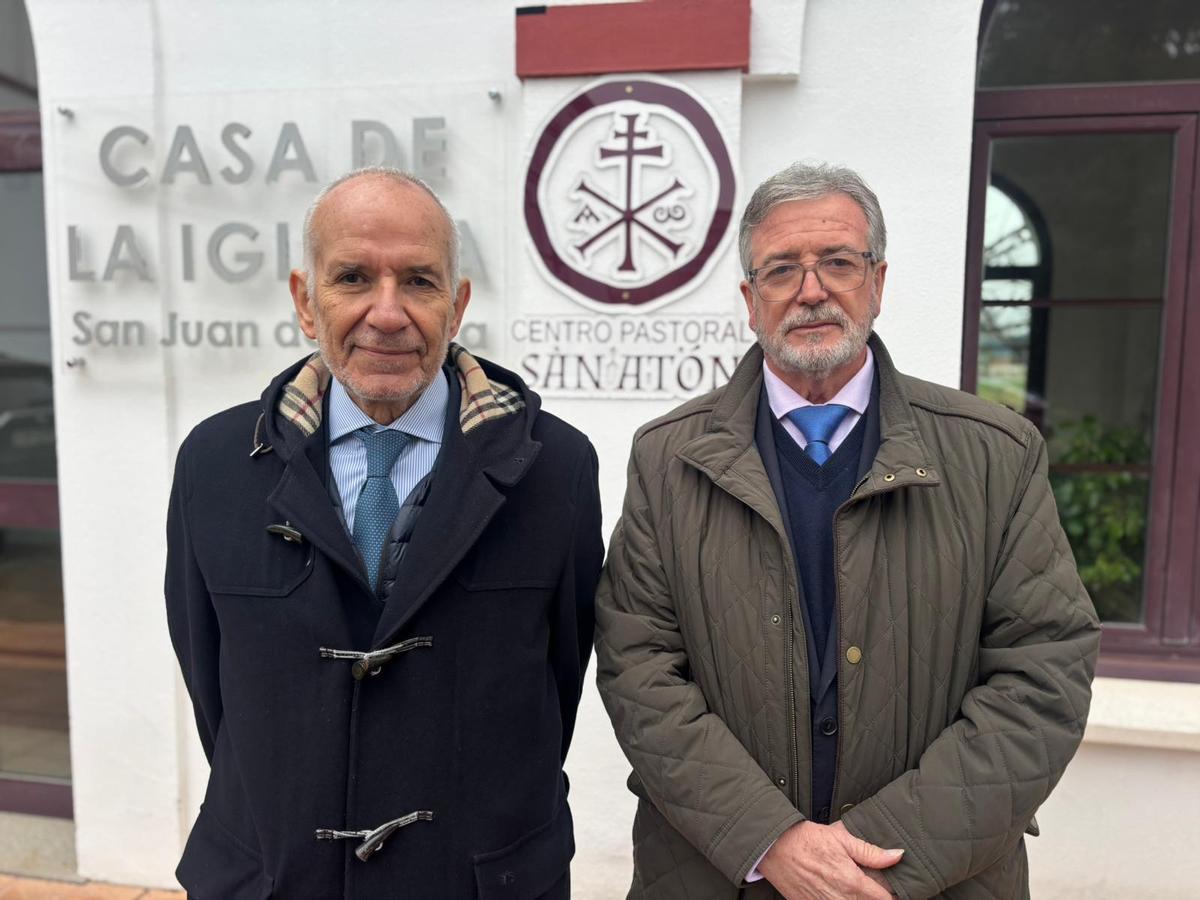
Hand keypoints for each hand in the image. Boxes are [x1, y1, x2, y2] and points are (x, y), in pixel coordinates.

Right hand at [757, 820, 901, 898]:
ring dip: (857, 898)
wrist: (774, 848)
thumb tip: (898, 856)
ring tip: (852, 886)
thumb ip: (871, 852)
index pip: (885, 899)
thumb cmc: (807, 840)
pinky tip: (836, 890)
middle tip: (872, 885)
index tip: (893, 887)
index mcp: (852, 882)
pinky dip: (839, 899)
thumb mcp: (841, 838)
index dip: (893, 894)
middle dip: (874, 896)